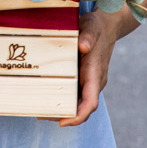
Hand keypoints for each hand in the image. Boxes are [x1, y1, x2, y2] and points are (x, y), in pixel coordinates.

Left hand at [38, 9, 117, 127]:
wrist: (106, 25)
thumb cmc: (97, 26)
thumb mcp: (91, 27)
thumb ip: (88, 36)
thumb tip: (83, 46)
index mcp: (96, 74)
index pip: (90, 102)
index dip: (78, 115)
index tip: (62, 122)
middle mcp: (94, 82)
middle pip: (81, 107)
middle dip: (64, 115)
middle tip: (41, 115)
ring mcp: (90, 81)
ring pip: (78, 102)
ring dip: (62, 109)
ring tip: (40, 110)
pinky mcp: (84, 77)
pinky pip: (75, 93)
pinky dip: (63, 99)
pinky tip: (48, 97)